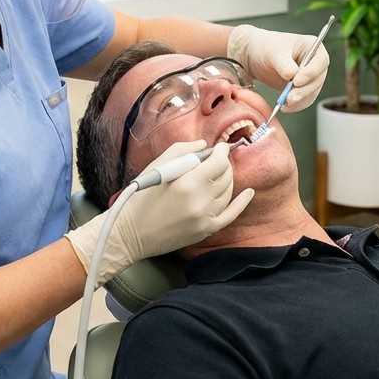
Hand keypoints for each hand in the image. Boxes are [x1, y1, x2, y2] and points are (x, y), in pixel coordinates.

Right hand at [66, 141, 253, 287]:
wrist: (130, 233)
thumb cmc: (139, 197)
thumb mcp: (156, 166)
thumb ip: (183, 151)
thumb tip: (205, 145)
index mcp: (186, 182)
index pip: (218, 162)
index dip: (222, 152)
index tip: (220, 147)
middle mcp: (199, 201)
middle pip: (226, 176)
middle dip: (224, 164)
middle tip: (217, 160)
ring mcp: (204, 218)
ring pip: (228, 192)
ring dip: (227, 180)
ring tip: (219, 174)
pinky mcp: (204, 231)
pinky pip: (231, 215)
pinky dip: (241, 203)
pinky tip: (248, 193)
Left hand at [227, 24, 330, 111]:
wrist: (256, 56)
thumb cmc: (266, 47)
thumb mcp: (274, 52)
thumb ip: (284, 64)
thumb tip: (292, 75)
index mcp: (311, 45)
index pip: (320, 61)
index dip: (311, 73)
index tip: (296, 81)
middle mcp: (315, 61)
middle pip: (318, 80)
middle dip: (303, 91)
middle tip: (289, 98)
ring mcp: (310, 76)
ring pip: (312, 92)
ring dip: (299, 101)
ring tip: (284, 104)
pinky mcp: (303, 88)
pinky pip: (305, 100)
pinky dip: (296, 105)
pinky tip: (285, 106)